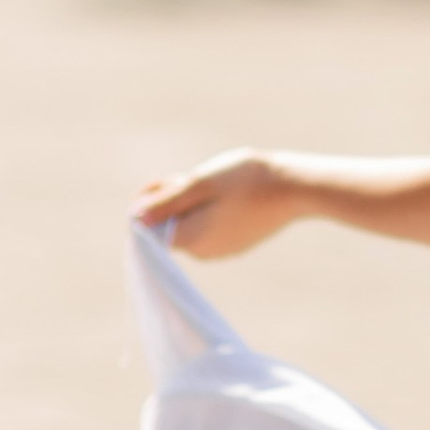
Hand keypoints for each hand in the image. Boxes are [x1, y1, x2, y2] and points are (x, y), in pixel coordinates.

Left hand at [134, 150, 302, 256]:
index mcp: (190, 239)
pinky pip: (211, 227)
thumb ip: (165, 203)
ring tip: (217, 183)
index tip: (168, 180)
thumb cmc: (246, 181)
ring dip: (193, 202)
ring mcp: (222, 250)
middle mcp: (204, 252)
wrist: (295, 188)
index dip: (151, 201)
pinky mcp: (237, 243)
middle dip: (173, 200)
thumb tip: (135, 217)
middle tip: (195, 176)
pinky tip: (231, 193)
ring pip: (191, 224)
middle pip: (170, 225)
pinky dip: (212, 209)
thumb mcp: (198, 184)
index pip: (149, 227)